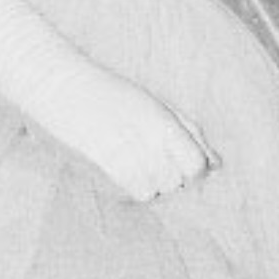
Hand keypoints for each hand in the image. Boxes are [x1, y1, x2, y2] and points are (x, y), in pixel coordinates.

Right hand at [39, 68, 218, 200]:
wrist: (59, 85)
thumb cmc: (110, 94)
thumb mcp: (156, 104)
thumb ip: (190, 132)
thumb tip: (218, 164)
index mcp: (165, 121)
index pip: (198, 166)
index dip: (192, 171)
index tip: (178, 164)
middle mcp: (152, 138)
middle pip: (180, 181)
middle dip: (171, 177)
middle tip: (149, 159)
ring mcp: (129, 152)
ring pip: (159, 190)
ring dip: (151, 183)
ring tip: (132, 163)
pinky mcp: (106, 164)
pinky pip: (137, 194)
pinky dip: (132, 189)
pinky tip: (119, 172)